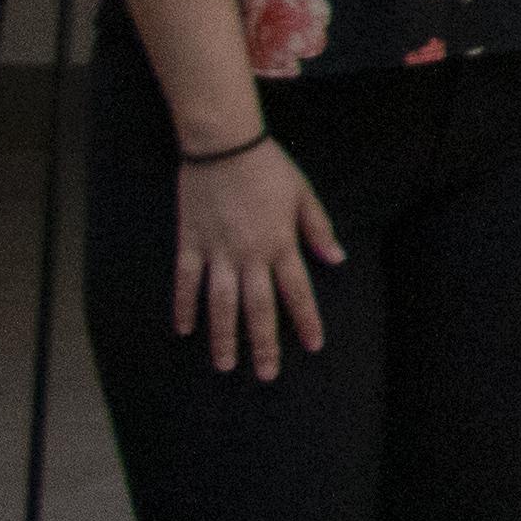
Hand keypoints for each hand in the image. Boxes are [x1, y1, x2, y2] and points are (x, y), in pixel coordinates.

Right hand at [173, 138, 339, 377]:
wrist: (223, 144)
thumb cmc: (269, 167)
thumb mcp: (304, 195)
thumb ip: (318, 229)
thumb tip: (336, 258)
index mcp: (280, 244)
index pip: (297, 292)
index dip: (305, 320)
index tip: (312, 346)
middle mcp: (249, 254)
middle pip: (258, 308)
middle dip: (263, 344)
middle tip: (266, 376)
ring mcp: (216, 250)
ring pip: (220, 303)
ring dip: (222, 336)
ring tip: (224, 365)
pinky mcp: (190, 242)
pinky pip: (185, 280)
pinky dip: (183, 306)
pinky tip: (184, 329)